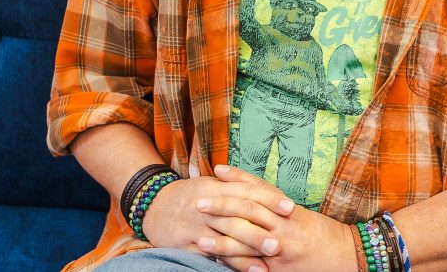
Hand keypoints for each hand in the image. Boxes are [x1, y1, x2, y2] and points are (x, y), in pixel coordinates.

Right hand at [139, 164, 293, 269]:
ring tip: (266, 261)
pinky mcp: (188, 244)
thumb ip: (237, 185)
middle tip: (281, 242)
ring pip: (225, 239)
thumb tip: (267, 189)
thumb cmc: (191, 194)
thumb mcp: (212, 183)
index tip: (290, 207)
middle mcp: (209, 206)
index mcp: (218, 187)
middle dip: (260, 230)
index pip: (248, 191)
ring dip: (247, 251)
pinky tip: (244, 270)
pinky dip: (228, 263)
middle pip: (238, 217)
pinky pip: (210, 256)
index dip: (270, 199)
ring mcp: (198, 226)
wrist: (155, 205)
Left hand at [197, 167, 357, 271]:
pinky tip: (218, 264)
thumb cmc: (322, 234)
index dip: (238, 178)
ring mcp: (281, 248)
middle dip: (222, 206)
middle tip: (198, 201)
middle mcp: (284, 225)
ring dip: (222, 241)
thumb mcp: (301, 215)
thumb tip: (251, 195)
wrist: (347, 255)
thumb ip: (276, 206)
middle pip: (249, 211)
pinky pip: (254, 266)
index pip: (259, 189)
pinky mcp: (280, 269)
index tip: (217, 170)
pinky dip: (236, 265)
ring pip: (248, 241)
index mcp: (288, 208)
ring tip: (200, 238)